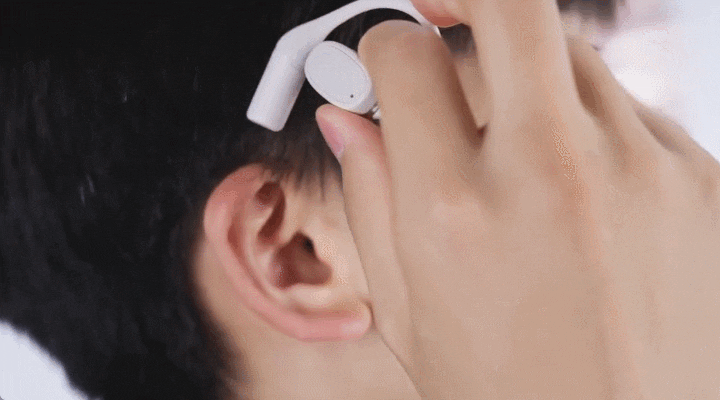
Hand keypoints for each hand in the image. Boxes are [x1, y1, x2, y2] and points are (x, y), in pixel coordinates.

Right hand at [316, 0, 719, 397]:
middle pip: (509, 4)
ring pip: (570, 56)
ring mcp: (641, 171)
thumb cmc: (509, 399)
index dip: (380, 48)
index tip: (383, 61)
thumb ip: (370, 198)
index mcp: (454, 213)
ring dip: (526, 79)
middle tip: (439, 10)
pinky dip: (589, 130)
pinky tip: (579, 193)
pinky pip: (629, 113)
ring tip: (513, 143)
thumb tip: (347, 120)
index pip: (404, 58)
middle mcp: (552, 176)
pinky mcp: (704, 183)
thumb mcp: (409, 313)